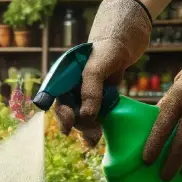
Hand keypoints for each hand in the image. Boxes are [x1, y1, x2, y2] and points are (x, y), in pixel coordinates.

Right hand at [57, 0, 150, 146]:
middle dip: (77, 124)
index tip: (69, 127)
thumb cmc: (107, 49)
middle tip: (90, 135)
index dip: (61, 115)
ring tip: (94, 139)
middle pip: (68, 111)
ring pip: (81, 116)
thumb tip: (86, 115)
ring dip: (87, 128)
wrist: (125, 42)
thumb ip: (90, 90)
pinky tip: (98, 136)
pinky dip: (95, 125)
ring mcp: (84, 94)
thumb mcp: (96, 68)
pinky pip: (94, 115)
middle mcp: (71, 87)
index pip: (56, 100)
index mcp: (63, 78)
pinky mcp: (98, 99)